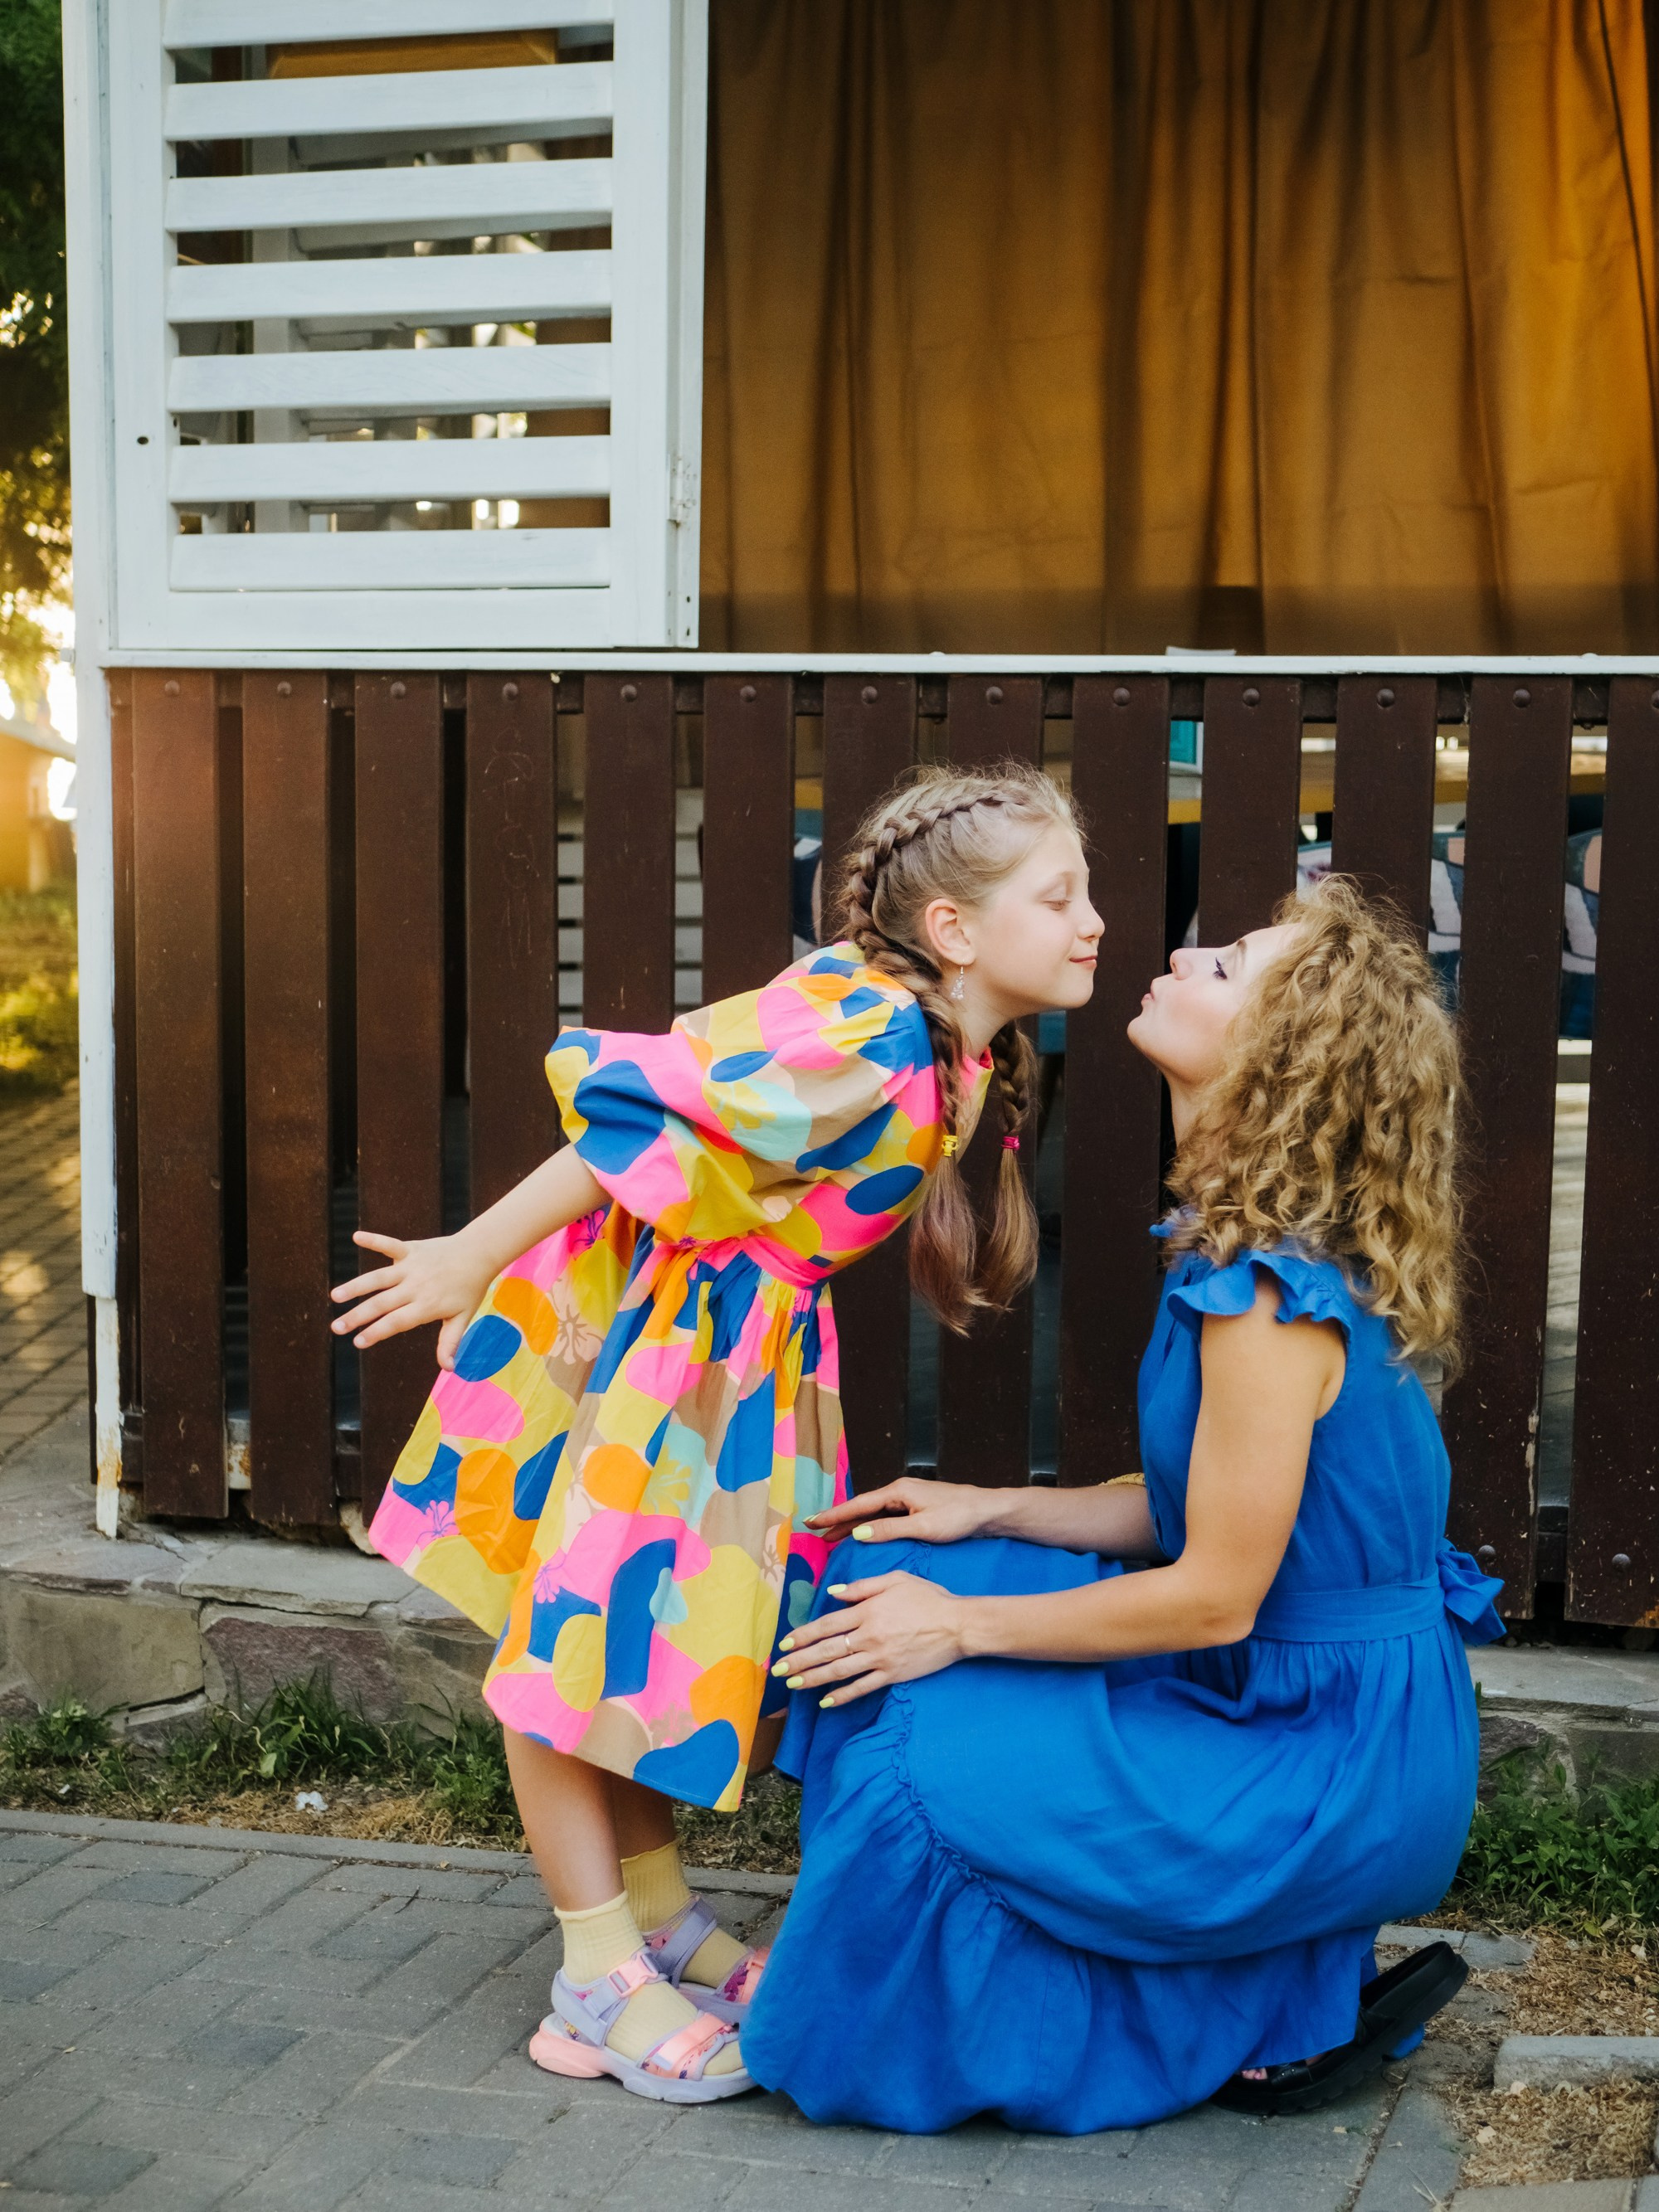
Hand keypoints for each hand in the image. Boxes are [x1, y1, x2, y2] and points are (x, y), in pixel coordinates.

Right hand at [330, 1229, 494, 1367]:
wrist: (479, 1254)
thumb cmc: (469, 1289)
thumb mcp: (463, 1318)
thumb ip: (450, 1342)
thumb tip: (449, 1369)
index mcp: (427, 1305)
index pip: (396, 1322)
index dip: (376, 1332)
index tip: (358, 1342)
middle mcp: (416, 1286)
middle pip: (382, 1303)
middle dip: (357, 1316)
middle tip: (336, 1327)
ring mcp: (411, 1266)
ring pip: (379, 1277)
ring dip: (356, 1286)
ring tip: (336, 1296)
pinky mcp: (411, 1249)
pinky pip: (390, 1244)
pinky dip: (374, 1240)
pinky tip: (356, 1236)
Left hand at [771, 1571, 966, 1705]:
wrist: (958, 1625)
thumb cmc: (928, 1598)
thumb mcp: (896, 1580)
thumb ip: (862, 1586)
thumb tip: (833, 1593)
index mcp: (867, 1611)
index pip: (827, 1625)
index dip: (803, 1636)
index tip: (785, 1645)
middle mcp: (869, 1636)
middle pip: (827, 1651)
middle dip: (800, 1661)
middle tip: (779, 1670)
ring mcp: (880, 1658)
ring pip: (839, 1671)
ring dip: (813, 1679)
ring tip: (793, 1685)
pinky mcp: (892, 1675)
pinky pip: (862, 1688)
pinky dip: (843, 1695)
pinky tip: (826, 1702)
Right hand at [805, 1476, 996, 1548]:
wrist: (987, 1511)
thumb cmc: (958, 1517)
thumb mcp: (923, 1527)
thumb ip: (889, 1529)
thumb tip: (857, 1533)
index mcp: (898, 1491)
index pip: (859, 1505)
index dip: (834, 1514)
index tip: (812, 1522)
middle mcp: (899, 1491)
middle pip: (862, 1507)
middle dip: (837, 1519)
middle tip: (814, 1531)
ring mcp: (907, 1499)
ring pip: (872, 1513)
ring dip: (851, 1524)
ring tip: (830, 1536)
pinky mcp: (915, 1508)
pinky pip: (884, 1517)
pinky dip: (868, 1525)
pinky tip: (861, 1534)